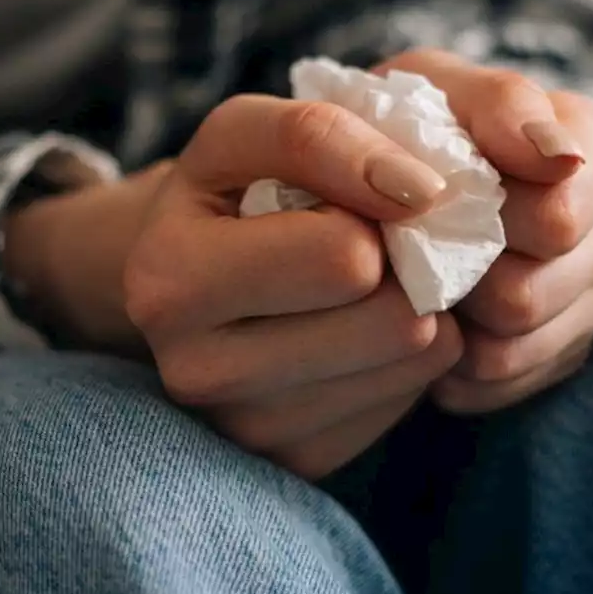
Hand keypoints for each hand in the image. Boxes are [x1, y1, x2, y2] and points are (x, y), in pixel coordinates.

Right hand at [121, 95, 463, 478]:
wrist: (190, 274)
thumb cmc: (227, 191)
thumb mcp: (246, 131)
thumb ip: (321, 134)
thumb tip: (422, 195)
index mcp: (170, 281)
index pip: (346, 255)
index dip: (377, 206)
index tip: (364, 192)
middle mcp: (197, 373)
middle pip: (394, 318)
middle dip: (403, 262)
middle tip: (370, 239)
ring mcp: (248, 430)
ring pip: (417, 358)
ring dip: (416, 303)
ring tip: (362, 281)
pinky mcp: (296, 461)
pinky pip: (411, 396)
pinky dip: (405, 353)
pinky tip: (357, 327)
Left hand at [377, 50, 592, 414]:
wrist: (381, 178)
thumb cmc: (406, 121)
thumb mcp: (434, 82)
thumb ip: (499, 106)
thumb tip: (558, 158)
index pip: (557, 218)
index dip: (484, 219)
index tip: (429, 199)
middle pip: (531, 292)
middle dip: (459, 274)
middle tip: (415, 247)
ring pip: (515, 344)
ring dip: (452, 320)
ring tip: (420, 282)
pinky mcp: (567, 348)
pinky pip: (504, 380)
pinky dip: (453, 362)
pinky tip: (433, 323)